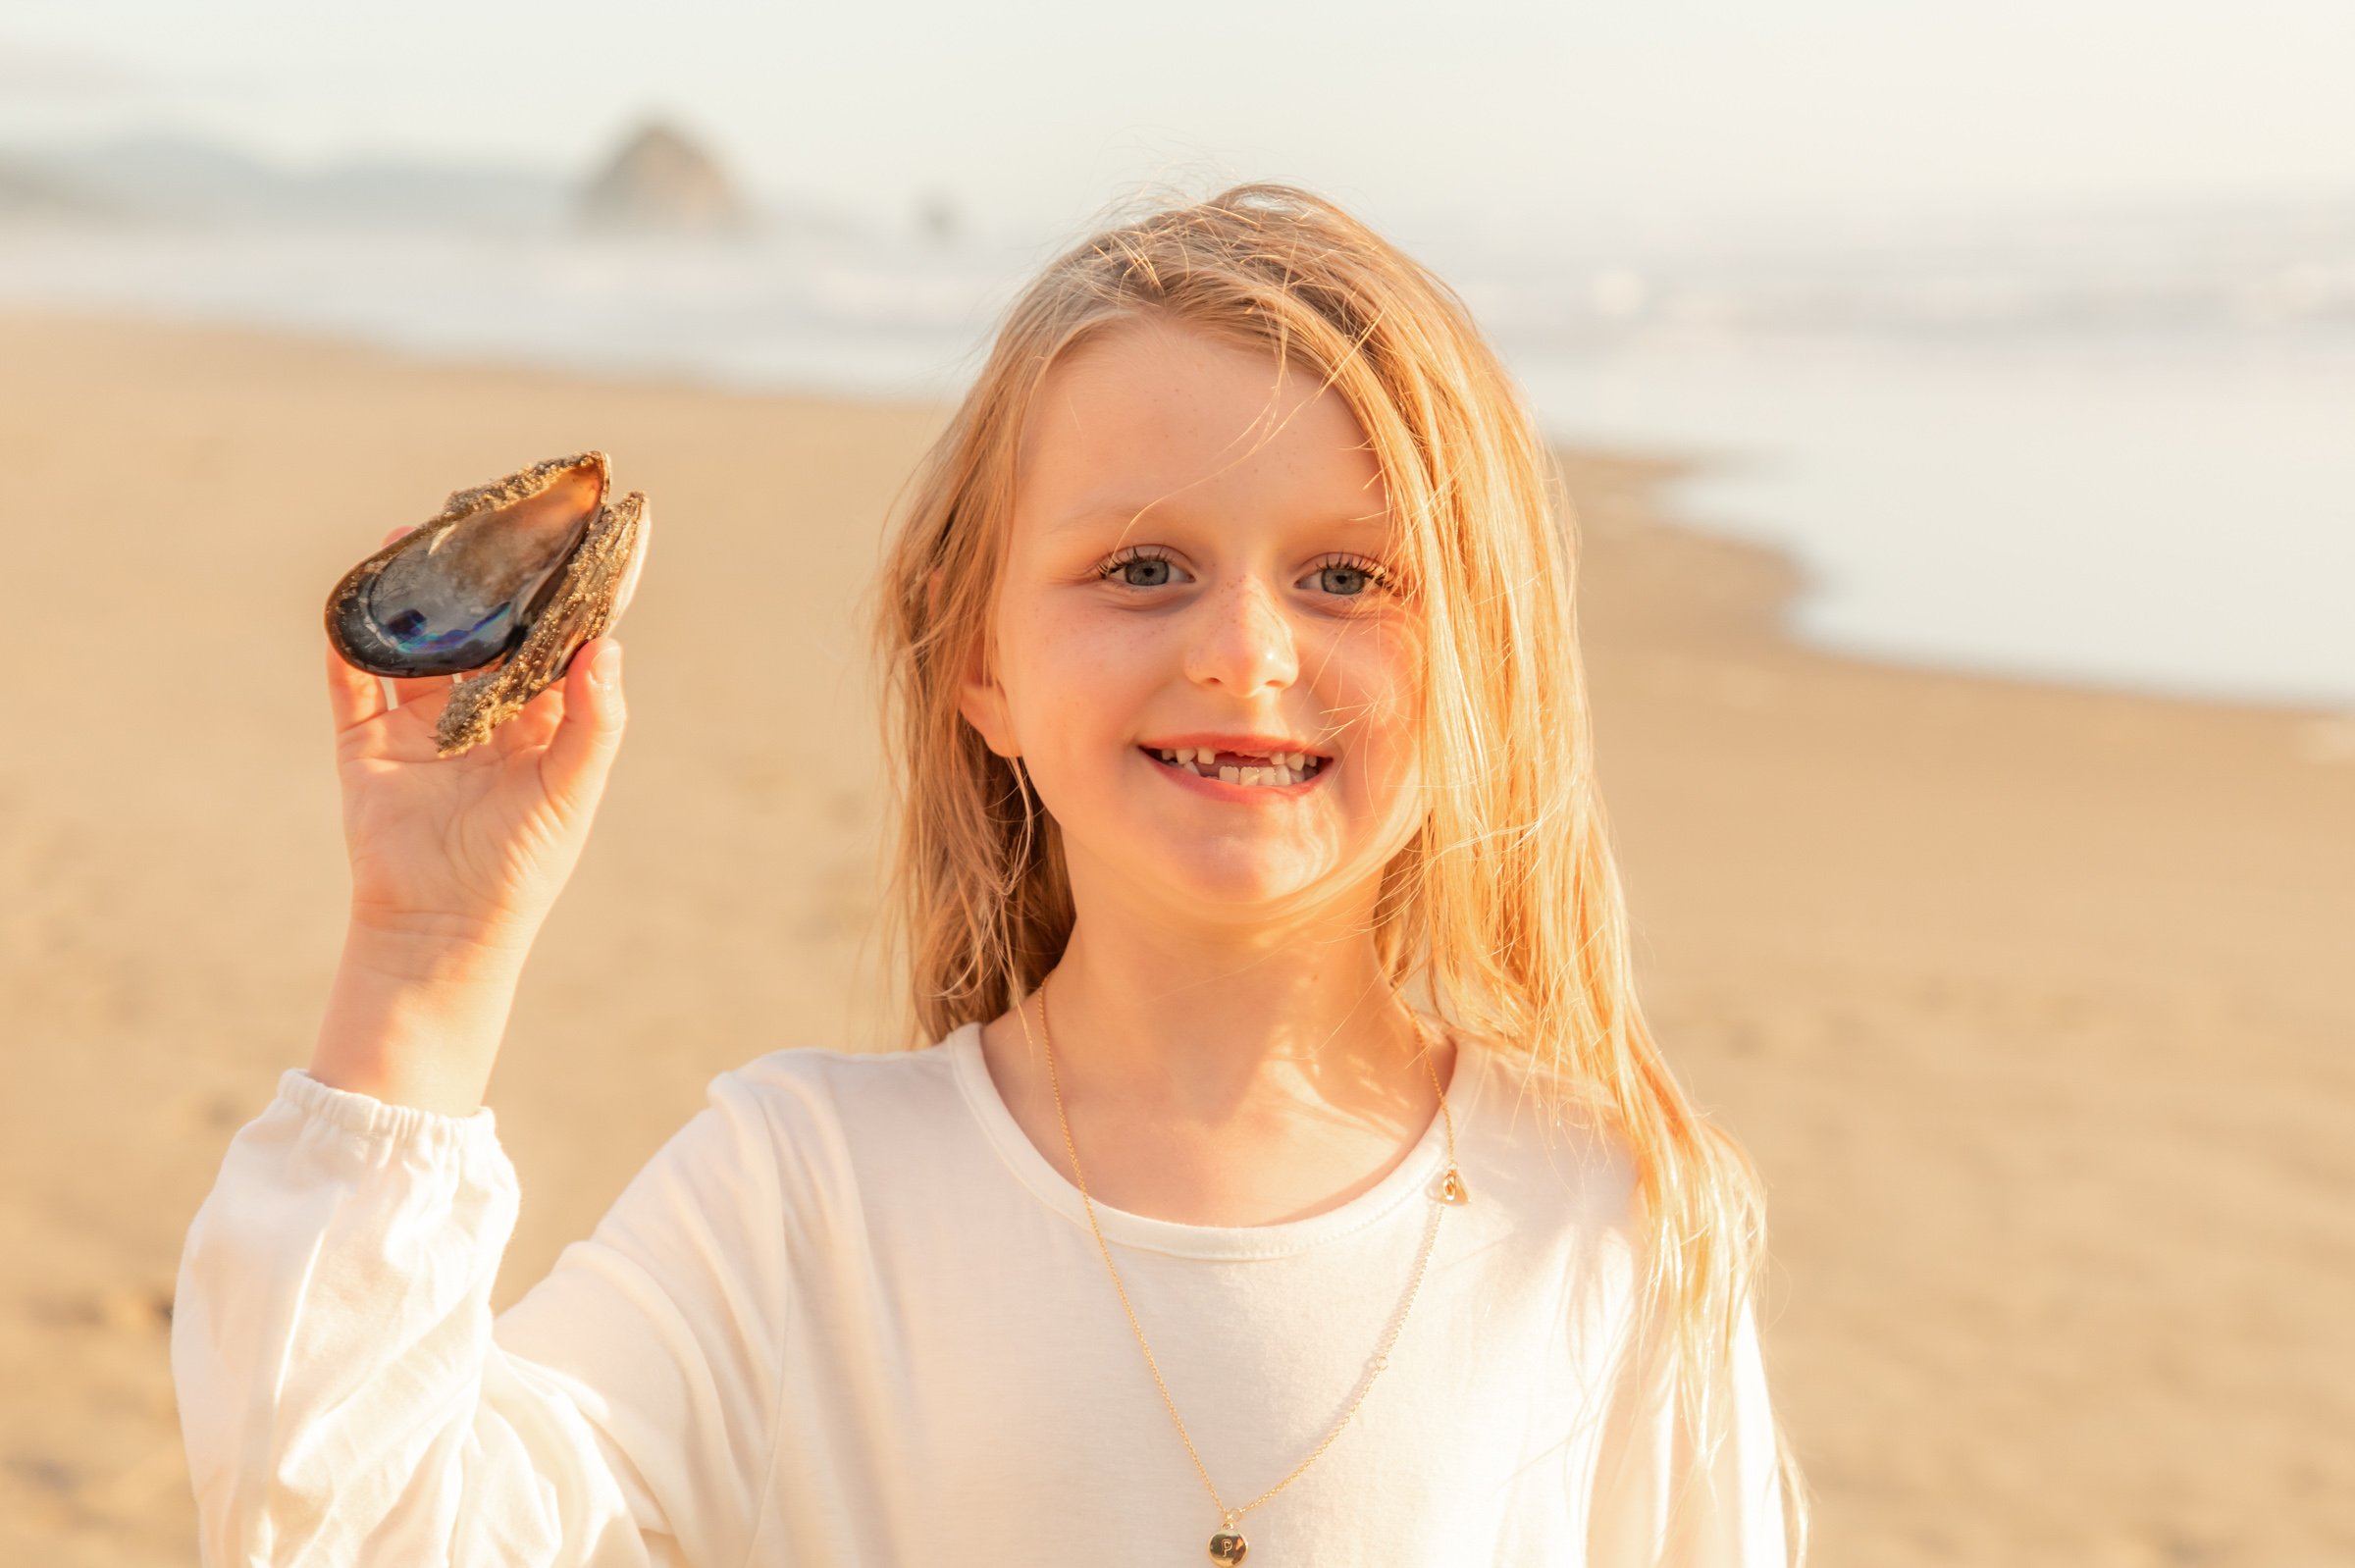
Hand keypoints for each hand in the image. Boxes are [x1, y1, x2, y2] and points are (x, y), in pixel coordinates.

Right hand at [324, 525, 629, 956]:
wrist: (443, 926)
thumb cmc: (521, 864)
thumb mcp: (571, 790)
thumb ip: (593, 721)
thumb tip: (606, 646)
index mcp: (536, 721)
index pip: (546, 644)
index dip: (551, 596)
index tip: (561, 540)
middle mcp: (477, 715)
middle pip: (477, 632)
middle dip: (477, 582)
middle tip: (480, 521)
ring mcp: (418, 726)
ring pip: (415, 645)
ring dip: (413, 597)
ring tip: (414, 539)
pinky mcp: (367, 743)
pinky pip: (352, 680)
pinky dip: (349, 638)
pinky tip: (353, 595)